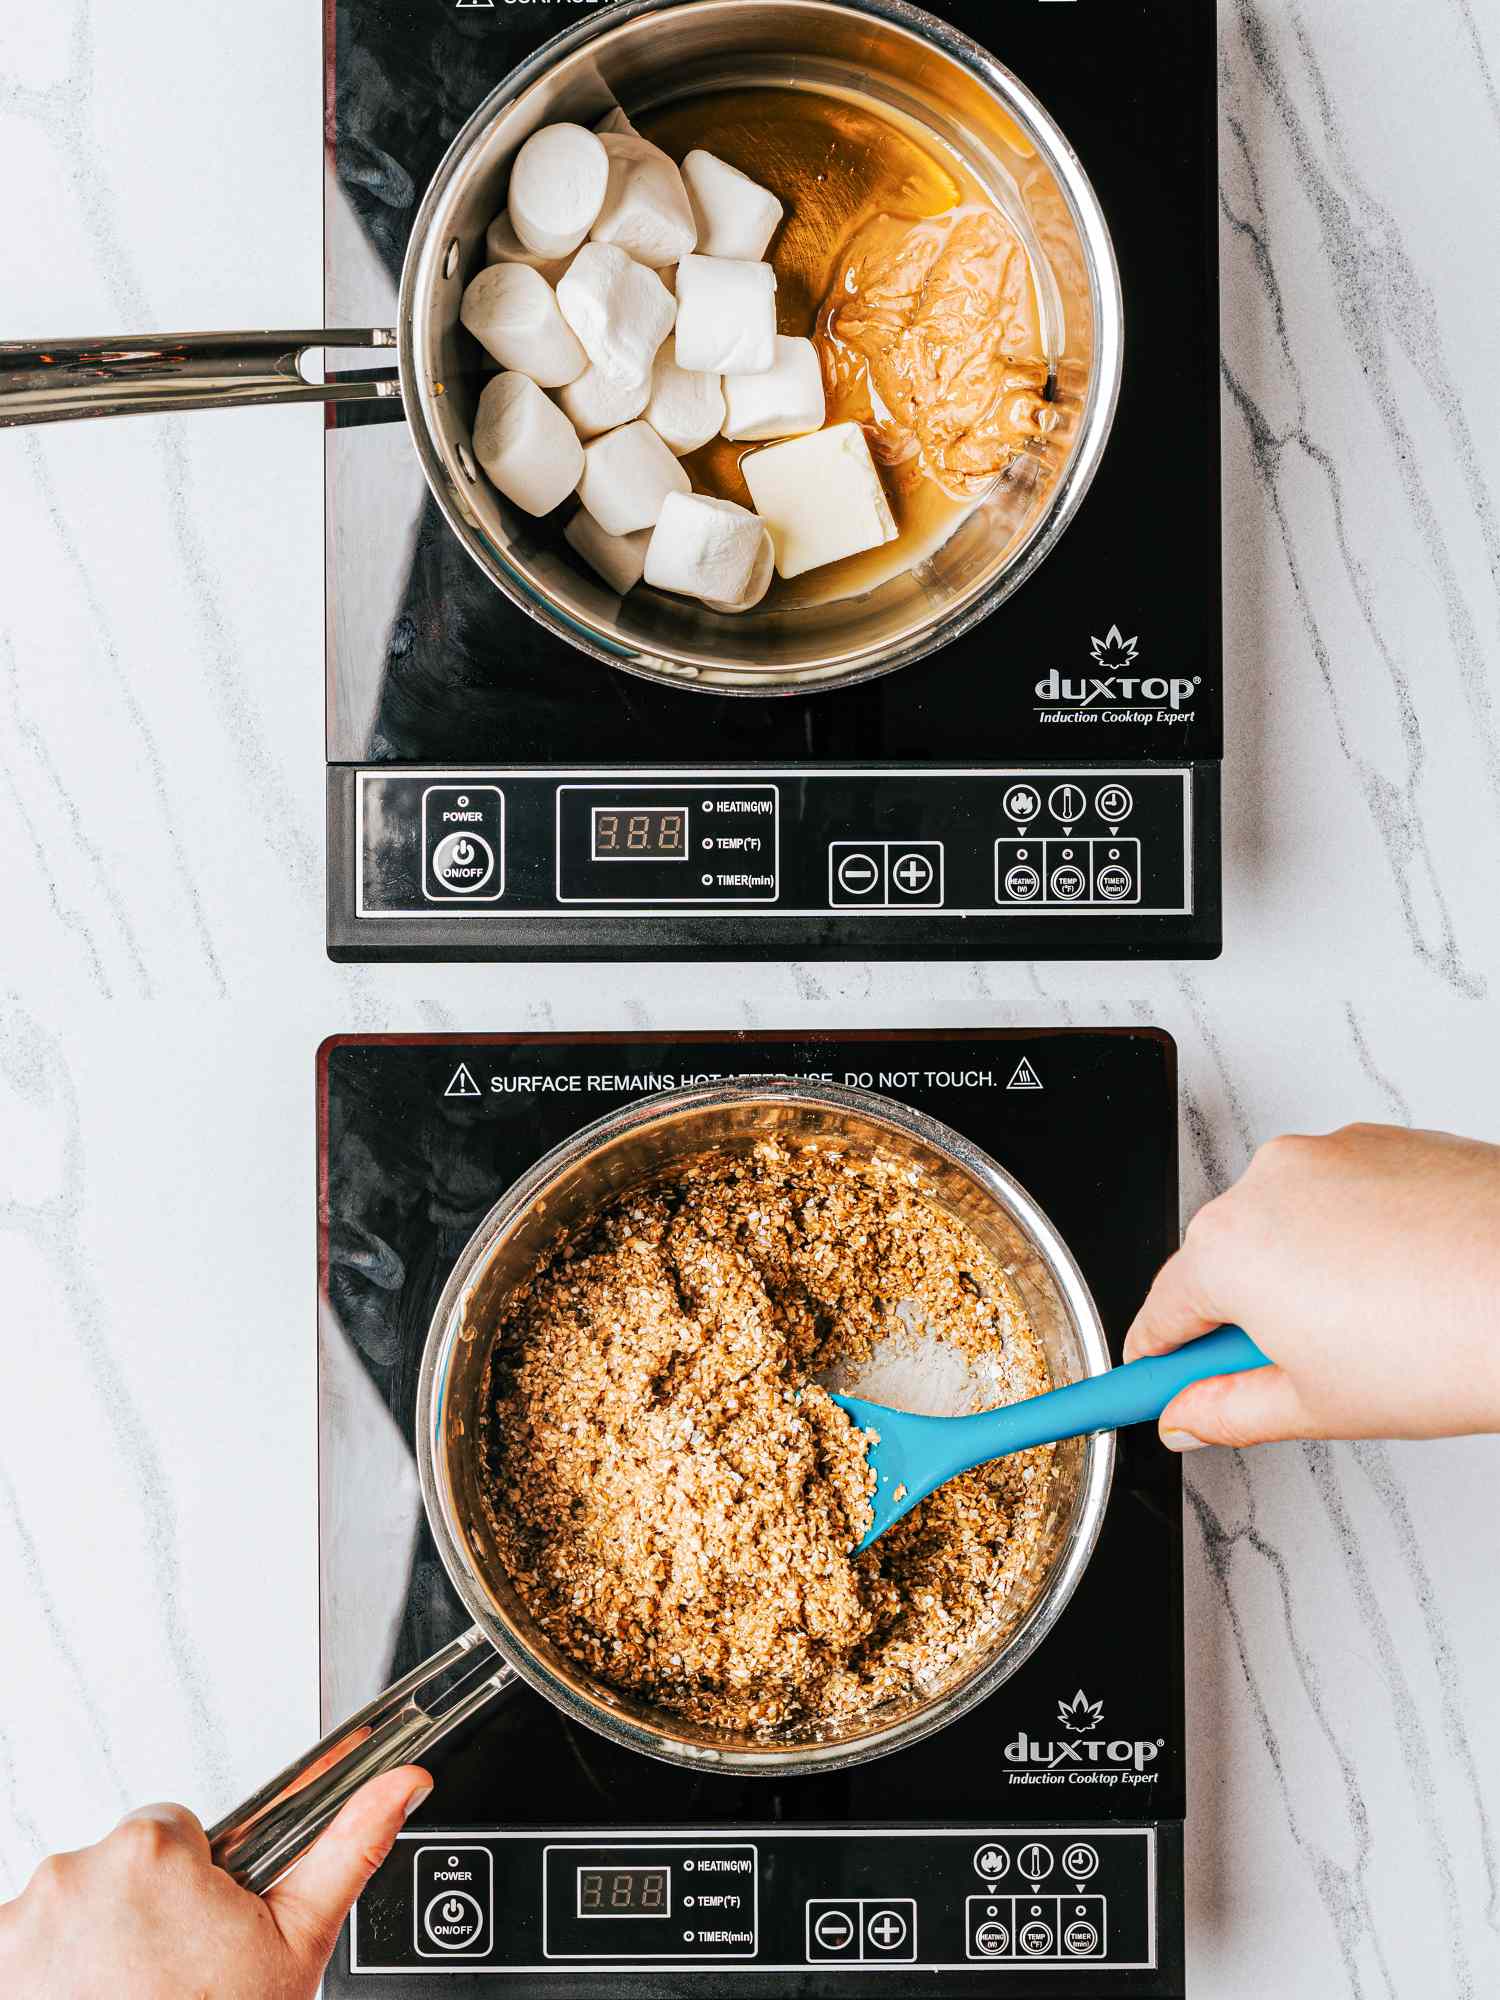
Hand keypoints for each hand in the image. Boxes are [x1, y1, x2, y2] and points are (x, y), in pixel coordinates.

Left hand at [0, 1768, 430, 1999]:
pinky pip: (25, 1946)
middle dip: (142, 1915)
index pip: (172, 1831)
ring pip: (70, 1909)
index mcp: (151, 1854)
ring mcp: (21, 1925)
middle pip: (118, 1869)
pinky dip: (47, 1975)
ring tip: (127, 1996)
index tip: (197, 1933)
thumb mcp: (296, 1943)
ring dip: (91, 1946)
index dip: (195, 1885)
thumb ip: (348, 1846)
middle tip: (167, 1976)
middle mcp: (73, 1877)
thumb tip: (403, 1782)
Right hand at [1124, 1124, 1499, 1450]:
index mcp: (1230, 1249)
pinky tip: (1406, 1287)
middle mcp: (1266, 1184)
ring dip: (1307, 1274)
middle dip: (1246, 1319)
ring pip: (1285, 1225)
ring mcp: (1328, 1152)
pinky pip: (1342, 1195)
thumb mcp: (1319, 1406)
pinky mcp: (1384, 1141)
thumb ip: (1228, 1411)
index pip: (1160, 1315)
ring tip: (1379, 1330)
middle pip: (1222, 1264)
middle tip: (1301, 1375)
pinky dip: (1359, 1238)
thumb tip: (1189, 1416)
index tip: (1143, 1381)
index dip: (1153, 1362)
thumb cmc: (1458, 1342)